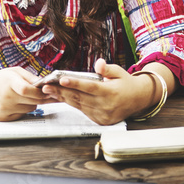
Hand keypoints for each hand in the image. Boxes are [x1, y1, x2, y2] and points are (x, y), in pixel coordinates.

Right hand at [0, 67, 49, 121]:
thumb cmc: (0, 79)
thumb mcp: (15, 72)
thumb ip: (31, 77)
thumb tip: (45, 83)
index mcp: (10, 83)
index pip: (27, 90)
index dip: (40, 91)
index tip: (46, 90)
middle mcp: (6, 97)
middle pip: (33, 101)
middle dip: (41, 97)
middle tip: (44, 94)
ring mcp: (4, 109)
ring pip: (30, 109)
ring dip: (32, 103)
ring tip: (25, 97)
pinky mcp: (3, 117)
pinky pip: (22, 115)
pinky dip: (23, 110)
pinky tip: (17, 104)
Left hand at [40, 59, 157, 125]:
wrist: (138, 100)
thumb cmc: (126, 83)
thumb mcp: (120, 72)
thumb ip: (107, 68)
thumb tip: (98, 63)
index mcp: (111, 93)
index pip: (89, 87)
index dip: (74, 83)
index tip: (61, 79)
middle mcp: (105, 106)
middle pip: (79, 97)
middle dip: (61, 91)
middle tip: (46, 85)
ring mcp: (102, 115)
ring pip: (78, 105)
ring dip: (63, 98)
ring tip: (49, 90)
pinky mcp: (99, 120)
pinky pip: (82, 110)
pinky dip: (72, 103)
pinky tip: (62, 97)